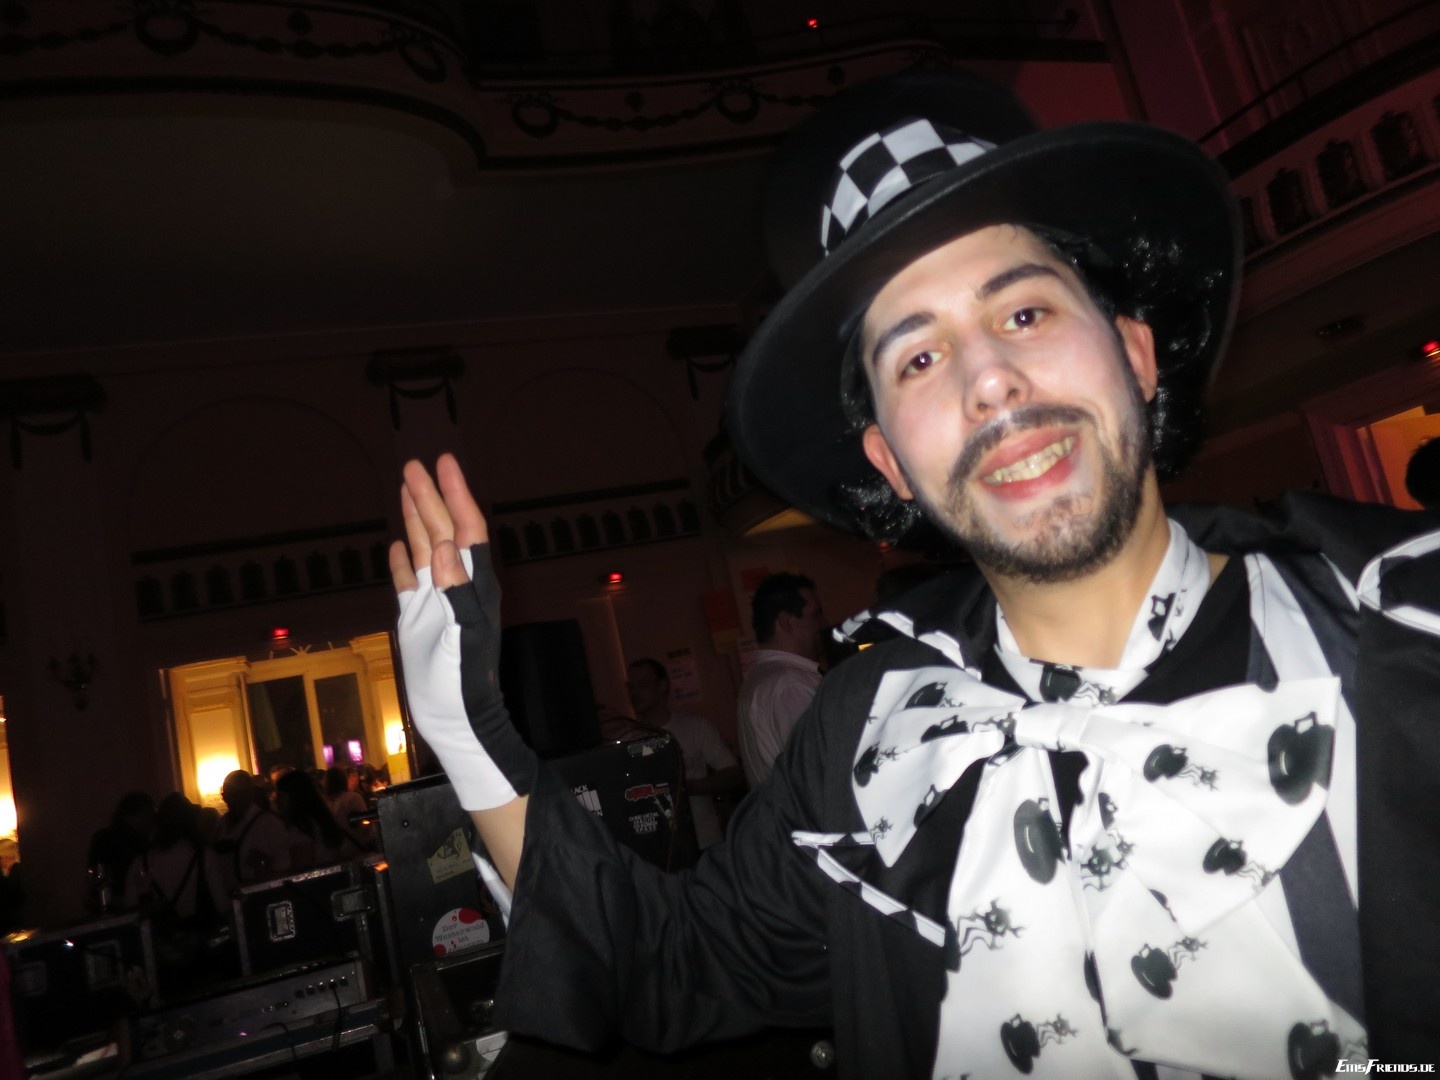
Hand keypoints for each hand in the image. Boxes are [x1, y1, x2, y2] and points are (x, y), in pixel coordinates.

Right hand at [391, 454, 536, 811]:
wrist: (455, 716)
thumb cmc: (465, 680)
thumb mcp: (464, 635)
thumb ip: (458, 592)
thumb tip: (447, 547)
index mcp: (474, 584)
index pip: (467, 527)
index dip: (457, 494)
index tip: (444, 462)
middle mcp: (457, 585)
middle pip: (444, 530)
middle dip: (430, 496)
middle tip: (414, 463)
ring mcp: (437, 600)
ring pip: (427, 548)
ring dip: (417, 517)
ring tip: (406, 487)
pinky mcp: (418, 619)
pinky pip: (409, 582)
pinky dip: (403, 560)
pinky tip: (398, 545)